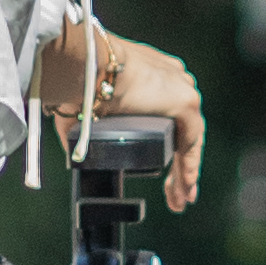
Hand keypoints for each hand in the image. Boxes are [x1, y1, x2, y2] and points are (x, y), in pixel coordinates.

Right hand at [38, 21, 203, 210]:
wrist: (89, 64)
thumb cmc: (78, 79)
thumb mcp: (85, 107)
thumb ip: (84, 127)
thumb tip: (74, 153)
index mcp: (151, 75)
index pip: (166, 114)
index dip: (166, 142)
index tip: (163, 166)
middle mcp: (171, 78)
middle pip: (182, 130)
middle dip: (178, 165)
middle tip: (174, 193)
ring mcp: (181, 88)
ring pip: (188, 140)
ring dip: (183, 172)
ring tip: (179, 200)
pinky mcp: (185, 101)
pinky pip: (191, 144)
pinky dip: (187, 168)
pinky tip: (184, 188)